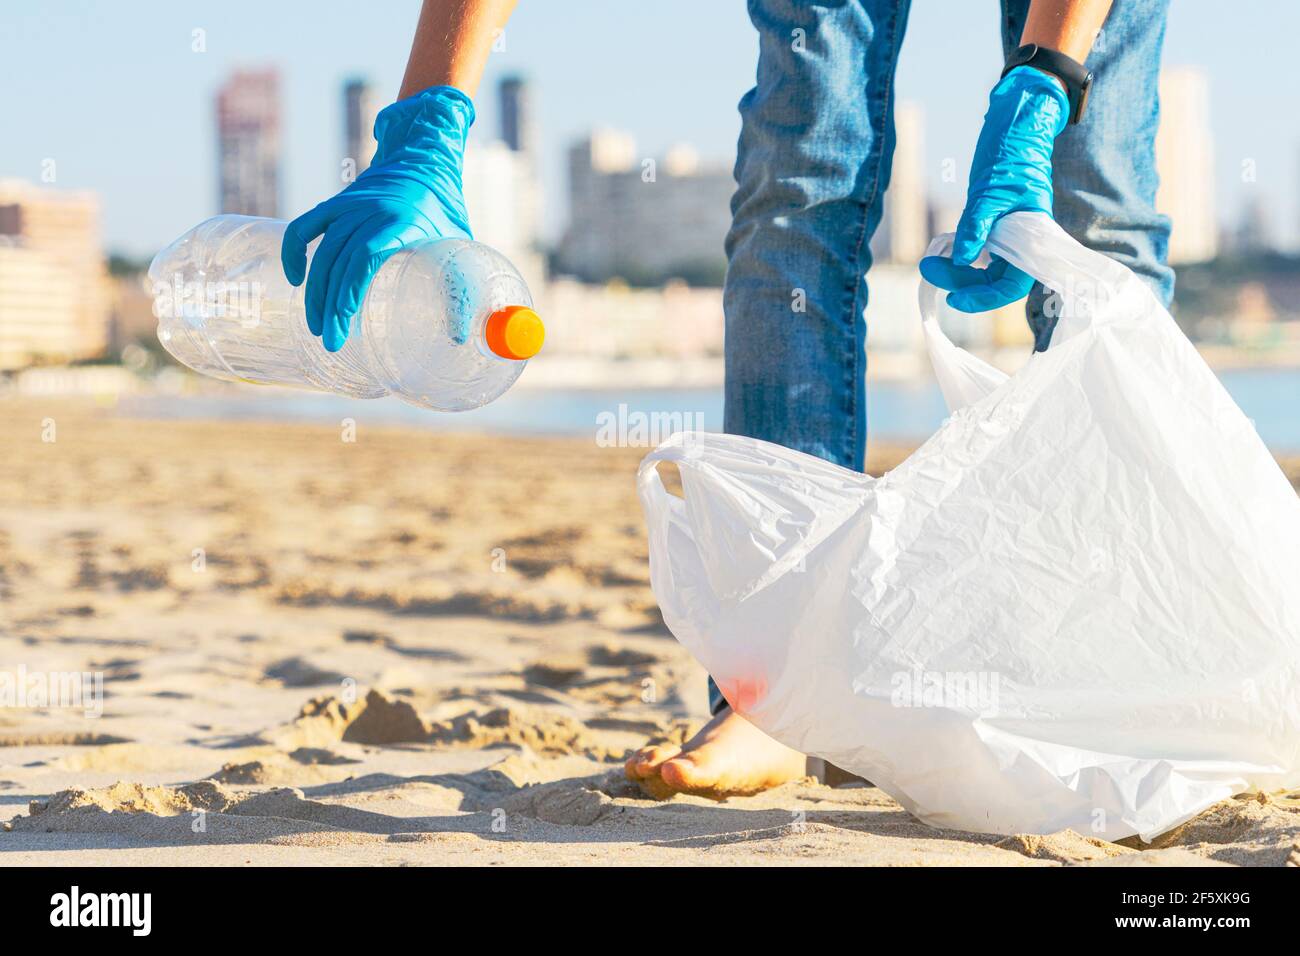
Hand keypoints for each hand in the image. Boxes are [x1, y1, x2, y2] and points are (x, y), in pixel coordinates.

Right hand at [281, 85, 474, 351]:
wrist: (425, 161)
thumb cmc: (445, 212)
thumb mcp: (459, 249)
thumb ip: (461, 290)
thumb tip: (460, 338)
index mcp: (400, 222)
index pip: (366, 257)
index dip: (351, 290)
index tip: (345, 322)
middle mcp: (369, 212)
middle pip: (339, 262)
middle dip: (330, 305)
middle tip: (331, 341)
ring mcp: (348, 207)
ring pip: (322, 252)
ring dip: (315, 291)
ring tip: (318, 325)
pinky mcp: (336, 205)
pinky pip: (304, 227)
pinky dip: (294, 252)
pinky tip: (296, 280)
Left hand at [919, 66, 1067, 312]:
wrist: (1016, 128)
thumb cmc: (1010, 156)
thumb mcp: (989, 193)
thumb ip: (976, 227)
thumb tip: (960, 261)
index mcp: (1034, 238)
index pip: (1013, 283)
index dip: (985, 297)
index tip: (953, 299)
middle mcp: (1025, 242)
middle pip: (996, 280)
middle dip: (962, 282)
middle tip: (928, 269)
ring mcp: (1011, 236)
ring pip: (985, 269)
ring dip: (958, 271)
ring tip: (930, 262)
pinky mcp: (997, 227)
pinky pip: (980, 252)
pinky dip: (961, 256)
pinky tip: (944, 251)